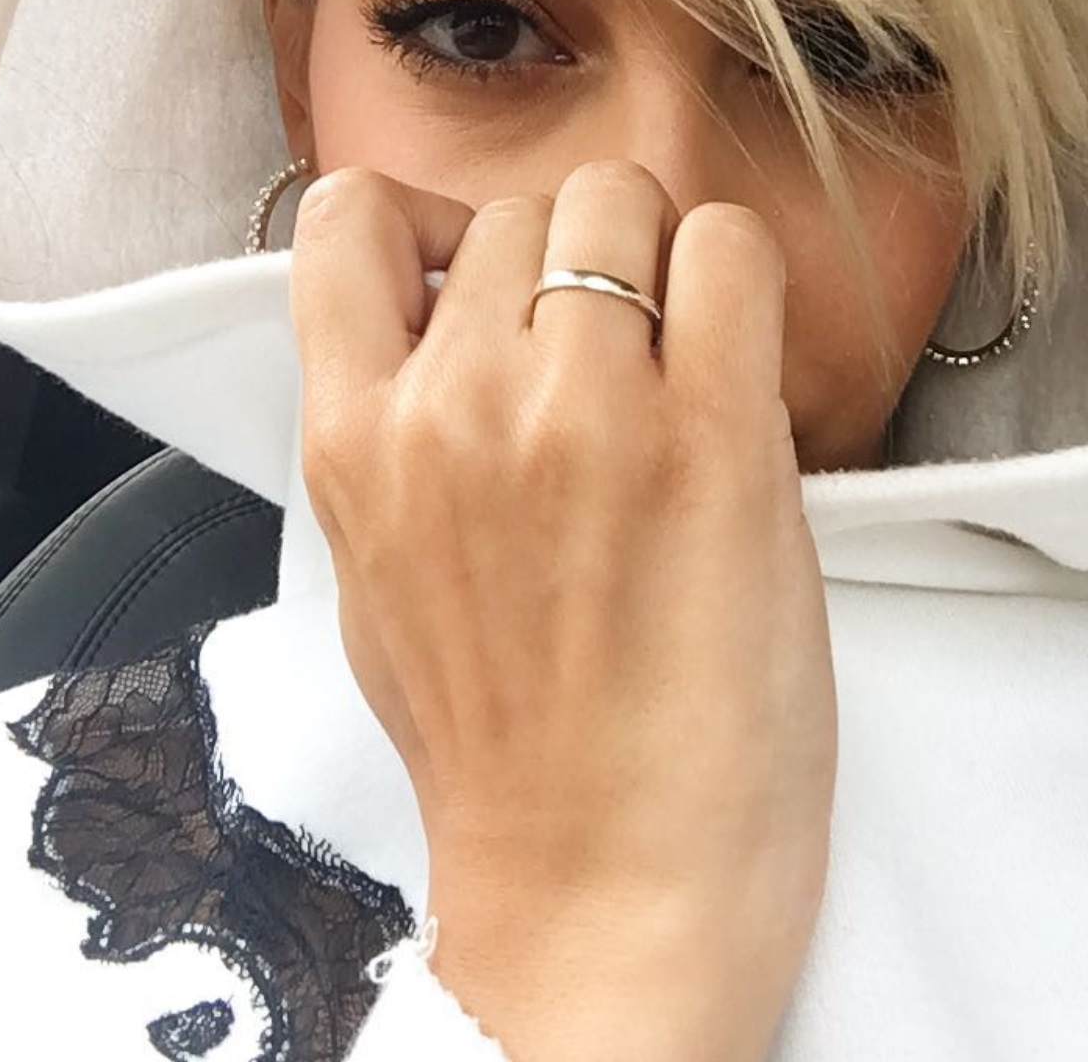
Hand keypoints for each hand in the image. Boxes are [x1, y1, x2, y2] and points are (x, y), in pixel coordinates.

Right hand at [289, 160, 835, 1061]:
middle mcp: (453, 405)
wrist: (600, 883)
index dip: (429, 224)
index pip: (349, 218)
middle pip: (519, 208)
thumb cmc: (500, 745)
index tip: (483, 270)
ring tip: (680, 362)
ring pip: (620, 203)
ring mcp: (581, 412)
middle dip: (568, 260)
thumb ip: (389, 432)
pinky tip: (738, 359)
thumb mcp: (378, 573)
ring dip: (657, 264)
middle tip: (611, 352)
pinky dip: (737, 276)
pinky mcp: (711, 438)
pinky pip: (728, 249)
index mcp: (352, 441)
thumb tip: (438, 323)